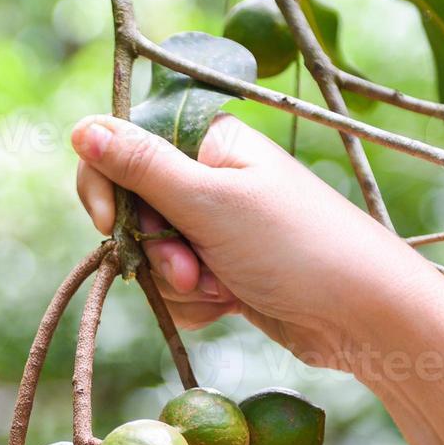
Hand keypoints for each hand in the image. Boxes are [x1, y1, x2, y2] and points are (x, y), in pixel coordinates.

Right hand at [71, 113, 431, 367]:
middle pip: (135, 210)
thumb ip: (141, 167)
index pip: (124, 150)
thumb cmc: (296, 246)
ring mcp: (220, 228)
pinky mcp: (228, 272)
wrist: (363, 316)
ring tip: (223, 289)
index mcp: (210, 142)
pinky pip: (180, 288)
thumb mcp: (209, 203)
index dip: (108, 189)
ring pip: (154, 257)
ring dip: (178, 283)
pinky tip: (231, 304)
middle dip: (153, 249)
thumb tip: (80, 128)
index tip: (111, 225)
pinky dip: (197, 303)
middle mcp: (212, 178)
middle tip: (191, 268)